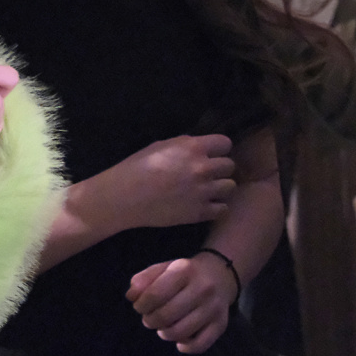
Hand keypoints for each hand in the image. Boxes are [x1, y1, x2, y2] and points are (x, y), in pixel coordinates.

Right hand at [105, 135, 235, 229]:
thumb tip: (198, 148)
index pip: (225, 143)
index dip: (218, 149)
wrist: (125, 196)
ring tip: (207, 190)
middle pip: (230, 166)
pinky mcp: (200, 212)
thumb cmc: (137, 167)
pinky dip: (215, 207)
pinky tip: (204, 204)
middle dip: (219, 168)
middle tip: (207, 174)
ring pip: (230, 187)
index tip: (211, 154)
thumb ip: (184, 145)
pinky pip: (223, 208)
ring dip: (220, 187)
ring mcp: (204, 192)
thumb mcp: (160, 146)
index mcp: (193, 148)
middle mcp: (203, 168)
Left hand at [126, 253, 238, 353]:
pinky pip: (200, 344)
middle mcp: (202, 289)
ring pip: (181, 332)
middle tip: (148, 319)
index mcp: (184, 271)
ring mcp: (214, 308)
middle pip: (166, 315)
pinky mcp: (221, 324)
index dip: (142, 305)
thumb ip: (143, 280)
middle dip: (150, 320)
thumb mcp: (163, 268)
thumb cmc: (185, 273)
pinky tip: (179, 341)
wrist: (220, 275)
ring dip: (164, 334)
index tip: (139, 306)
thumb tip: (131, 297)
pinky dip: (185, 347)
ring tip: (162, 328)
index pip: (155, 294)